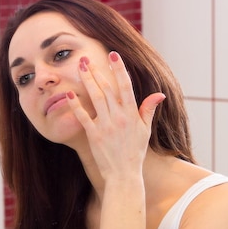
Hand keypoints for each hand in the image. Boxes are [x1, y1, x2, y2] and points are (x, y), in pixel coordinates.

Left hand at [67, 51, 164, 178]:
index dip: (119, 69)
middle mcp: (119, 117)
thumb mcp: (145, 130)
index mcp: (132, 114)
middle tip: (87, 58)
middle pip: (107, 88)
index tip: (113, 55)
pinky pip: (83, 117)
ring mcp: (106, 125)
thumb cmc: (135, 152)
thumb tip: (159, 94)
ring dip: (87, 81)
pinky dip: (76, 105)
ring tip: (80, 67)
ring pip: (95, 98)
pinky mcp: (94, 135)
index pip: (125, 86)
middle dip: (97, 71)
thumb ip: (148, 110)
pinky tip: (68, 94)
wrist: (124, 174)